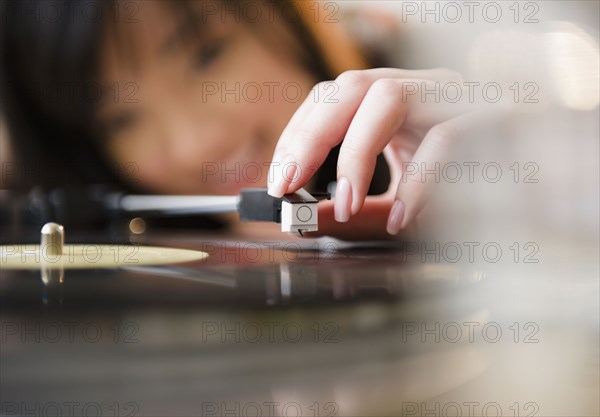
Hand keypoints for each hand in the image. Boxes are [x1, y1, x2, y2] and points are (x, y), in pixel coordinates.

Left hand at [267, 68, 473, 238]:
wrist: (541, 184)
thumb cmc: (465, 188)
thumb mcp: (398, 198)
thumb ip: (356, 210)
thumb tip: (308, 221)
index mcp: (395, 99)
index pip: (332, 97)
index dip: (299, 134)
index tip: (280, 178)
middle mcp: (421, 88)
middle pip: (351, 87)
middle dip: (311, 136)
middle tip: (289, 184)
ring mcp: (454, 98)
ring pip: (389, 98)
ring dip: (354, 155)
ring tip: (343, 203)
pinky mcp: (490, 119)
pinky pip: (443, 140)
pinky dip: (416, 183)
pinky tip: (401, 218)